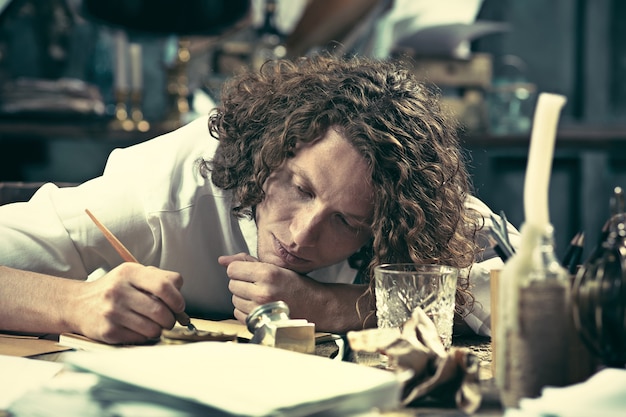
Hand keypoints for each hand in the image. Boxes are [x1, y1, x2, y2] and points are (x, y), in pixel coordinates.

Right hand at [69, 263, 185, 343]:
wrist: (77, 304)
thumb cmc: (114, 289)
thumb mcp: (133, 274)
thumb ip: (160, 278)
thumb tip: (180, 294)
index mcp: (129, 273)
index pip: (164, 286)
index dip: (177, 299)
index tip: (179, 306)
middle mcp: (118, 291)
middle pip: (160, 311)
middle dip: (170, 319)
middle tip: (168, 319)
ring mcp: (112, 312)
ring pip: (152, 328)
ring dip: (159, 329)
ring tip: (153, 325)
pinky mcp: (107, 331)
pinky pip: (139, 339)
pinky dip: (144, 337)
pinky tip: (137, 329)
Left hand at [218, 252, 321, 324]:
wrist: (315, 306)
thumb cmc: (296, 285)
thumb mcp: (275, 267)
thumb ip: (247, 261)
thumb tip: (222, 260)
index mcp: (267, 273)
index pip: (232, 269)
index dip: (239, 270)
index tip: (250, 273)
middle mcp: (262, 291)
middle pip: (232, 284)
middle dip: (242, 283)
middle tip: (258, 285)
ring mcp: (260, 309)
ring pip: (233, 299)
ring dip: (243, 297)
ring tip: (260, 296)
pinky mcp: (259, 322)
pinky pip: (237, 314)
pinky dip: (245, 310)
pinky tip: (259, 307)